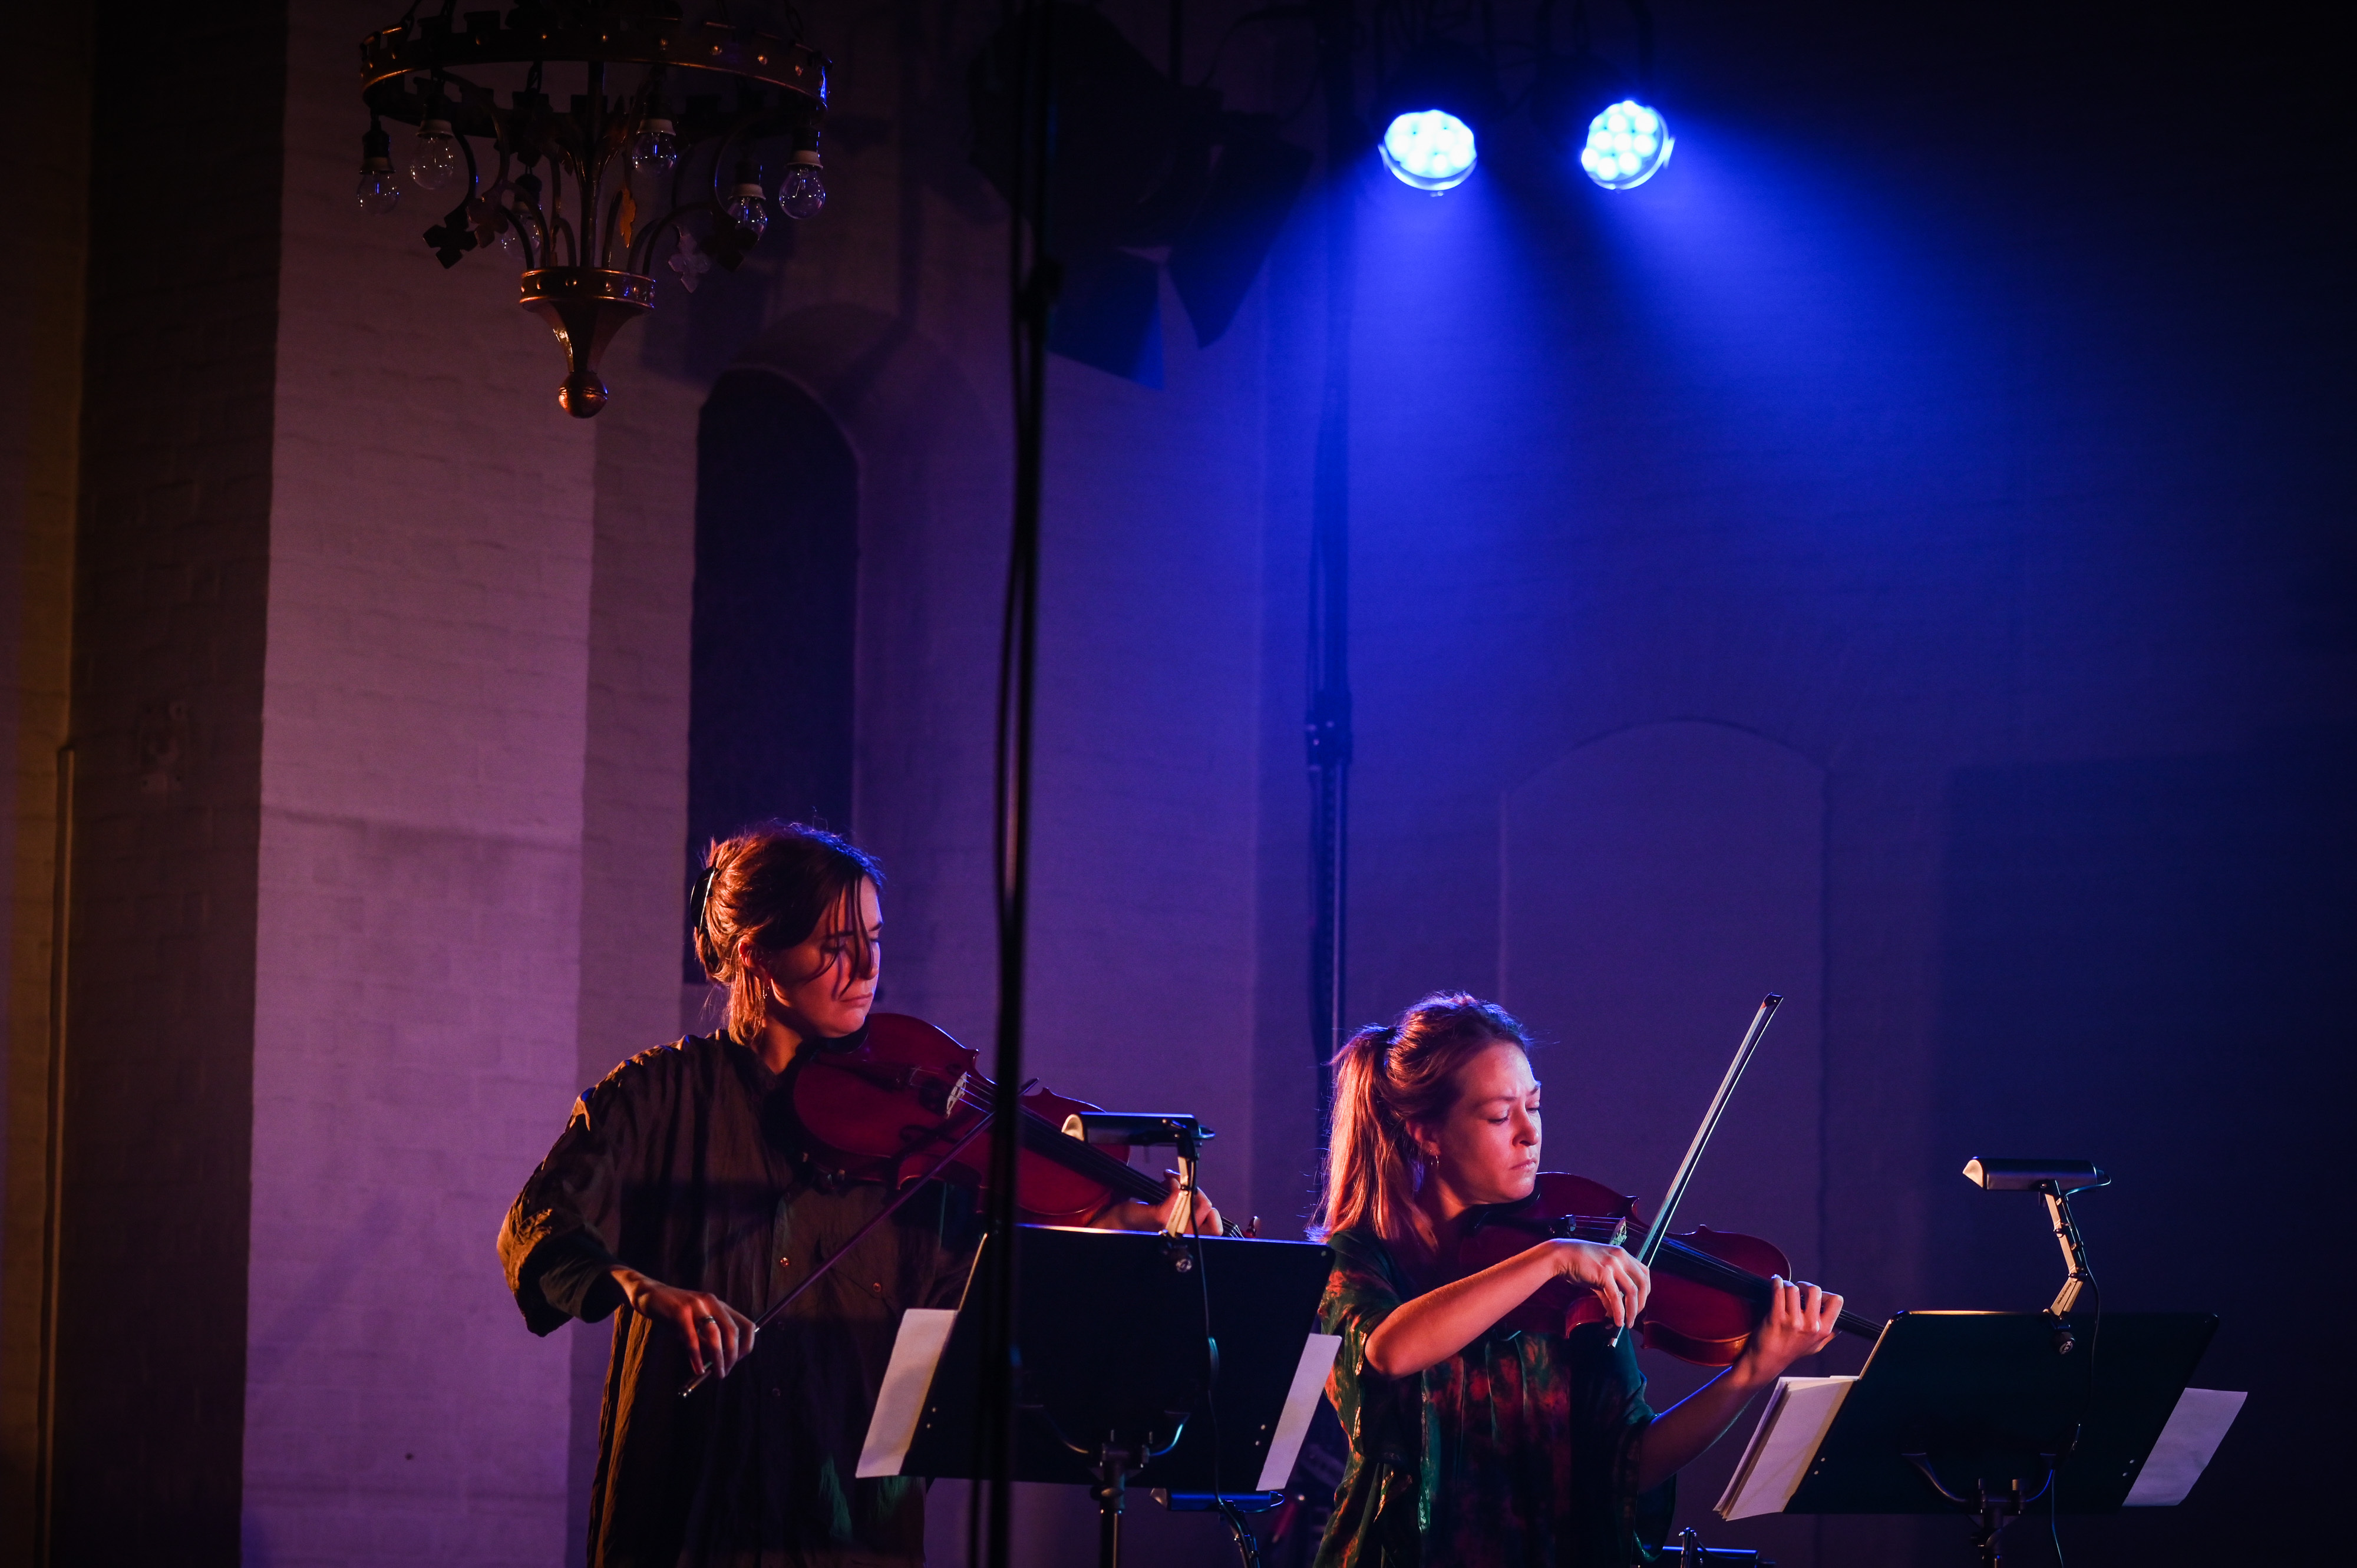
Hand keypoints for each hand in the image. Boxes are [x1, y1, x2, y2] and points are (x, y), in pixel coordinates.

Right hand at [612, 1266, 757, 1378]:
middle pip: (733, 1331)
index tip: (738, 1361)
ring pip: (715, 1334)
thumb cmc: (674, 1315)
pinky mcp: (680, 1311)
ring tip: (717, 1374)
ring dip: (718, 1357)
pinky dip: (697, 1356)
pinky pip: (692, 1338)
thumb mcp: (695, 1327)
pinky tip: (699, 1369)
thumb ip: (707, 1342)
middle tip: (725, 1372)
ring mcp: (697, 1305)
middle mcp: (712, 1302)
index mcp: (720, 1305)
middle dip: (732, 1355)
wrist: (649, 1295)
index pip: (747, 1325)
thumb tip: (719, 1365)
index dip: (746, 1346)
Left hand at [1092, 1172, 1223, 1235]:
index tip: (1198, 1201)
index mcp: (1184, 1236)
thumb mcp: (1163, 1215)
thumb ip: (1179, 1207)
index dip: (1211, 1213)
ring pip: (1200, 1205)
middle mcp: (1182, 1235)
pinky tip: (1165, 1181)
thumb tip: (1187, 1187)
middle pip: (1211, 1214)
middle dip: (1201, 1195)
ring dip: (1187, 1187)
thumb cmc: (1134, 1222)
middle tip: (1185, 1188)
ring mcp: (1174, 1227)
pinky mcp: (1162, 1218)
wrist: (1112, 1225)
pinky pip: (1180, 1195)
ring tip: (1172, 1183)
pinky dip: (1174, 1182)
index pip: (1215, 1228)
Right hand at [1548, 1239, 1650, 1327]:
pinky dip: (1619, 1311)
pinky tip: (1617, 1321)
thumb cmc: (1578, 1262)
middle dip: (1641, 1302)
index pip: (1644, 1272)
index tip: (1640, 1302)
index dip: (1645, 1290)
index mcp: (1621, 1254)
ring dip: (1632, 1310)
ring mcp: (1613, 1264)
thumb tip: (1614, 1310)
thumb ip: (1609, 1290)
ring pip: (1632, 1291)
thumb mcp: (1599, 1273)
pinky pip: (1616, 1296)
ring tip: (1628, 1323)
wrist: (1561, 1255)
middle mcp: (1620, 1257)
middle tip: (1635, 1315)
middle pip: (1642, 1282)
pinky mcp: (1604, 1273)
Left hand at [1738, 1276, 1841, 1380]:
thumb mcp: (1816, 1346)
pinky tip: (1775, 1281)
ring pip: (1794, 1289)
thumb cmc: (1790, 1352)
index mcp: (1823, 1330)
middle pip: (1815, 1290)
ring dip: (1787, 1284)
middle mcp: (1811, 1326)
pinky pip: (1778, 1291)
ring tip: (1783, 1288)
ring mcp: (1794, 1322)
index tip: (1814, 1296)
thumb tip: (1840, 1324)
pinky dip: (1776, 1282)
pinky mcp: (1776, 1318)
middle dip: (1804, 1285)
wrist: (1767, 1361)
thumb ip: (1829, 1335)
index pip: (1836, 1301)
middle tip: (1797, 1288)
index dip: (1825, 1294)